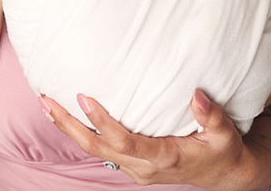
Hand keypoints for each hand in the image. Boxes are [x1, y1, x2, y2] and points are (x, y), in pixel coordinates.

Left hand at [40, 90, 257, 189]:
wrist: (224, 175)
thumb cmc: (223, 150)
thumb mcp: (224, 133)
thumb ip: (211, 115)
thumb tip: (197, 95)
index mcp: (164, 157)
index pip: (124, 141)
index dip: (102, 121)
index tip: (84, 97)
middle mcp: (144, 167)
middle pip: (98, 148)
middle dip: (69, 125)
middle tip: (46, 100)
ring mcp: (136, 169)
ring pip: (95, 151)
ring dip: (69, 129)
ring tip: (47, 105)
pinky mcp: (133, 166)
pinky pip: (102, 150)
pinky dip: (82, 133)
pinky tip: (68, 118)